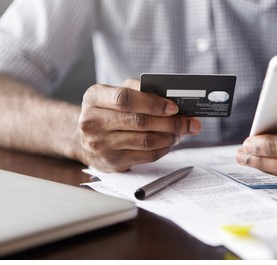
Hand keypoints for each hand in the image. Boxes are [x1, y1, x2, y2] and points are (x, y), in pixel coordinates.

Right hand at [76, 78, 200, 171]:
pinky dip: (163, 148)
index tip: (174, 107)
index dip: (153, 103)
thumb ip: (139, 90)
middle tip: (190, 122)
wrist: (86, 138)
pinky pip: (146, 156)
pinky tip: (169, 142)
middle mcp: (93, 122)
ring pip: (146, 141)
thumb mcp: (115, 93)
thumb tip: (172, 99)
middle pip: (139, 122)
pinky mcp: (112, 162)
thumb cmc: (108, 111)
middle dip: (171, 122)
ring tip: (181, 132)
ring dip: (170, 136)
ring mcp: (101, 145)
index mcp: (94, 97)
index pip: (125, 99)